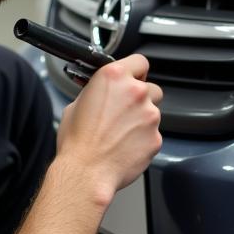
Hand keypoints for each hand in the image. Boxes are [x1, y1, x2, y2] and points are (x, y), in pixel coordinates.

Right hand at [56, 54, 162, 201]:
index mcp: (114, 77)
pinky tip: (126, 146)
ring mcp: (149, 115)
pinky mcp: (156, 137)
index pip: (139, 62)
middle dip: (140, 98)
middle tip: (124, 112)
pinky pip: (153, 134)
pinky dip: (143, 139)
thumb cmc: (77, 141)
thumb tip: (102, 93)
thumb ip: (97, 92)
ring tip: (120, 134)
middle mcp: (135, 92)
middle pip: (150, 88)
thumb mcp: (76, 104)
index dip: (136, 72)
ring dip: (141, 120)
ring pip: (153, 112)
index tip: (133, 79)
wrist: (86, 172)